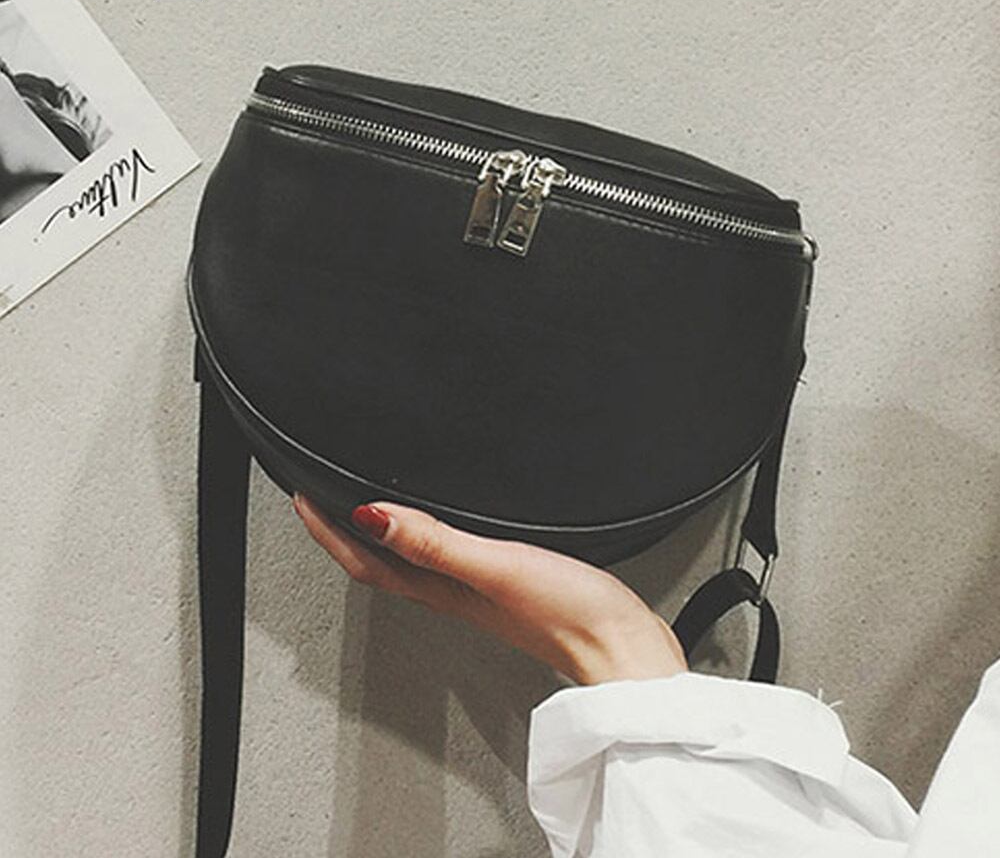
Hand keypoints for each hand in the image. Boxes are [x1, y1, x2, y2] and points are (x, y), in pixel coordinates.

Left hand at [293, 494, 687, 685]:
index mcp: (443, 590)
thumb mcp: (494, 566)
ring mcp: (478, 595)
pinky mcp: (506, 590)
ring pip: (410, 564)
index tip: (303, 500)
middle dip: (344, 533)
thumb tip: (374, 516)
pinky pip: (446, 562)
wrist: (622, 650)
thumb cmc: (568, 614)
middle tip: (320, 503)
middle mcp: (453, 594)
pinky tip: (440, 530)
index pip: (367, 561)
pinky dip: (426, 541)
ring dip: (380, 538)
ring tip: (364, 511)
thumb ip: (435, 543)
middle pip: (380, 564)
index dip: (329, 532)